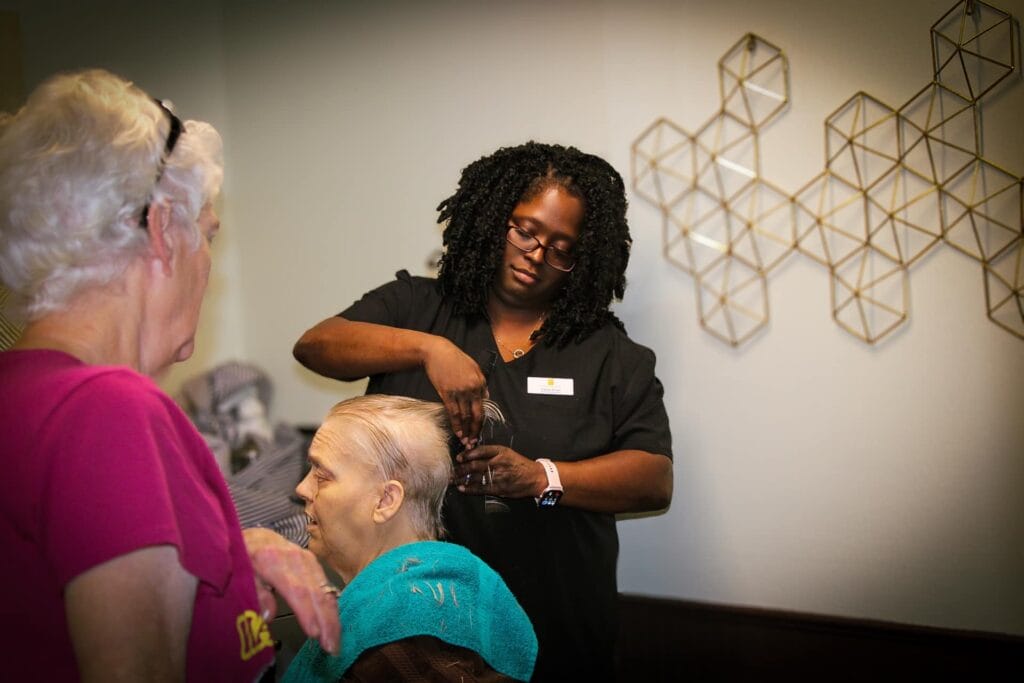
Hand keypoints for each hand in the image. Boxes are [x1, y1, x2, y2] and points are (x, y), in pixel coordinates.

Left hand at [242, 528, 340, 654]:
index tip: (315, 634)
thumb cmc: (244, 556)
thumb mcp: (240, 572)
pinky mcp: (315, 564)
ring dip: (332, 618)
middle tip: (331, 647)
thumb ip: (255, 593)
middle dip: (327, 621)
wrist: (256, 535)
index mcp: (273, 560)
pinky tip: (333, 625)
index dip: (307, 612)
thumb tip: (267, 617)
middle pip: (316, 592)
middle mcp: (296, 558)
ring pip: (325, 590)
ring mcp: (308, 560)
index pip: (296, 589)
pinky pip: (326, 587)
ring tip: (334, 642)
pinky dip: (331, 608)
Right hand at [423, 338, 487, 446]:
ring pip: (464, 416)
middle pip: (476, 415)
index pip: (483, 408)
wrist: (437, 352)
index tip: (479, 432)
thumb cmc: (455, 358)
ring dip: (465, 431)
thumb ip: (482, 383)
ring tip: (465, 441)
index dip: (481, 422)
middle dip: (475, 431)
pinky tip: (457, 432)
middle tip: (474, 442)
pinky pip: (453, 412)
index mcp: (480, 383)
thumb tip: (486, 396)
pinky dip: (456, 424)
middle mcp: (471, 389)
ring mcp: (459, 392)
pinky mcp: (446, 393)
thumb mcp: (474, 367)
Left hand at [452, 444, 546, 498]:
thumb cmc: (519, 464)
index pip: (479, 451)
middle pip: (474, 464)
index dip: (467, 454)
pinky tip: (462, 488)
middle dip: (460, 468)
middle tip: (451, 470)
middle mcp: (498, 462)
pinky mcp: (499, 488)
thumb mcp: (507, 452)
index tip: (459, 457)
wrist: (535, 477)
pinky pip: (481, 488)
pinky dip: (470, 489)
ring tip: (453, 480)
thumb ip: (491, 452)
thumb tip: (471, 454)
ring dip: (462, 479)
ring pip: (475, 477)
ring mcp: (498, 476)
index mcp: (500, 451)